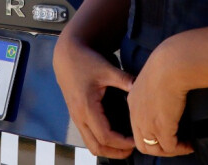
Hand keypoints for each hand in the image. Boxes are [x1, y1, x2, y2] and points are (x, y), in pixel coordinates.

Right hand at [52, 35, 135, 158]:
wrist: (66, 55)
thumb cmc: (85, 61)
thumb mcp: (106, 69)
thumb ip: (124, 79)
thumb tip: (141, 87)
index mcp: (87, 107)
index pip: (105, 136)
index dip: (122, 143)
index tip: (136, 139)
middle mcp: (79, 116)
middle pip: (96, 147)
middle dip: (116, 152)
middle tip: (133, 148)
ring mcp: (76, 117)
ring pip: (91, 144)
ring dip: (108, 149)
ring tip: (125, 146)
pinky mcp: (76, 115)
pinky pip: (88, 136)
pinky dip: (101, 141)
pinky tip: (115, 135)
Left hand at [129, 39, 193, 157]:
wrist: (173, 63)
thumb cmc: (169, 62)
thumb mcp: (155, 75)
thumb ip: (157, 87)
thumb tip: (169, 93)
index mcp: (134, 99)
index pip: (137, 126)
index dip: (151, 133)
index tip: (166, 133)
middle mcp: (137, 113)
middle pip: (143, 143)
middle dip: (160, 147)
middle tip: (176, 144)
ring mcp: (148, 122)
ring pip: (155, 148)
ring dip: (171, 150)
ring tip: (185, 145)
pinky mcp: (162, 127)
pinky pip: (170, 147)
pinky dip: (181, 148)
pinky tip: (189, 144)